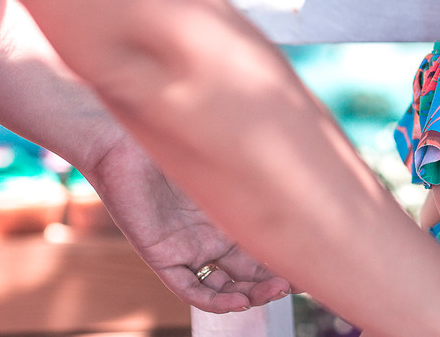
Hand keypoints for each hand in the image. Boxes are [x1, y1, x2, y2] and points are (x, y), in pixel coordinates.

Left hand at [83, 135, 291, 312]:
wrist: (124, 140)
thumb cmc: (180, 138)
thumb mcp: (230, 158)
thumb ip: (261, 170)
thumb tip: (311, 174)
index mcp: (231, 214)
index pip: (265, 246)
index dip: (289, 258)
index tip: (315, 262)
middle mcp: (213, 235)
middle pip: (252, 270)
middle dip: (278, 279)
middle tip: (301, 280)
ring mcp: (189, 247)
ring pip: (226, 285)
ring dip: (253, 294)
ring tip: (276, 290)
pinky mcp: (163, 255)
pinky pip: (191, 288)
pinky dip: (216, 300)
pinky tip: (239, 301)